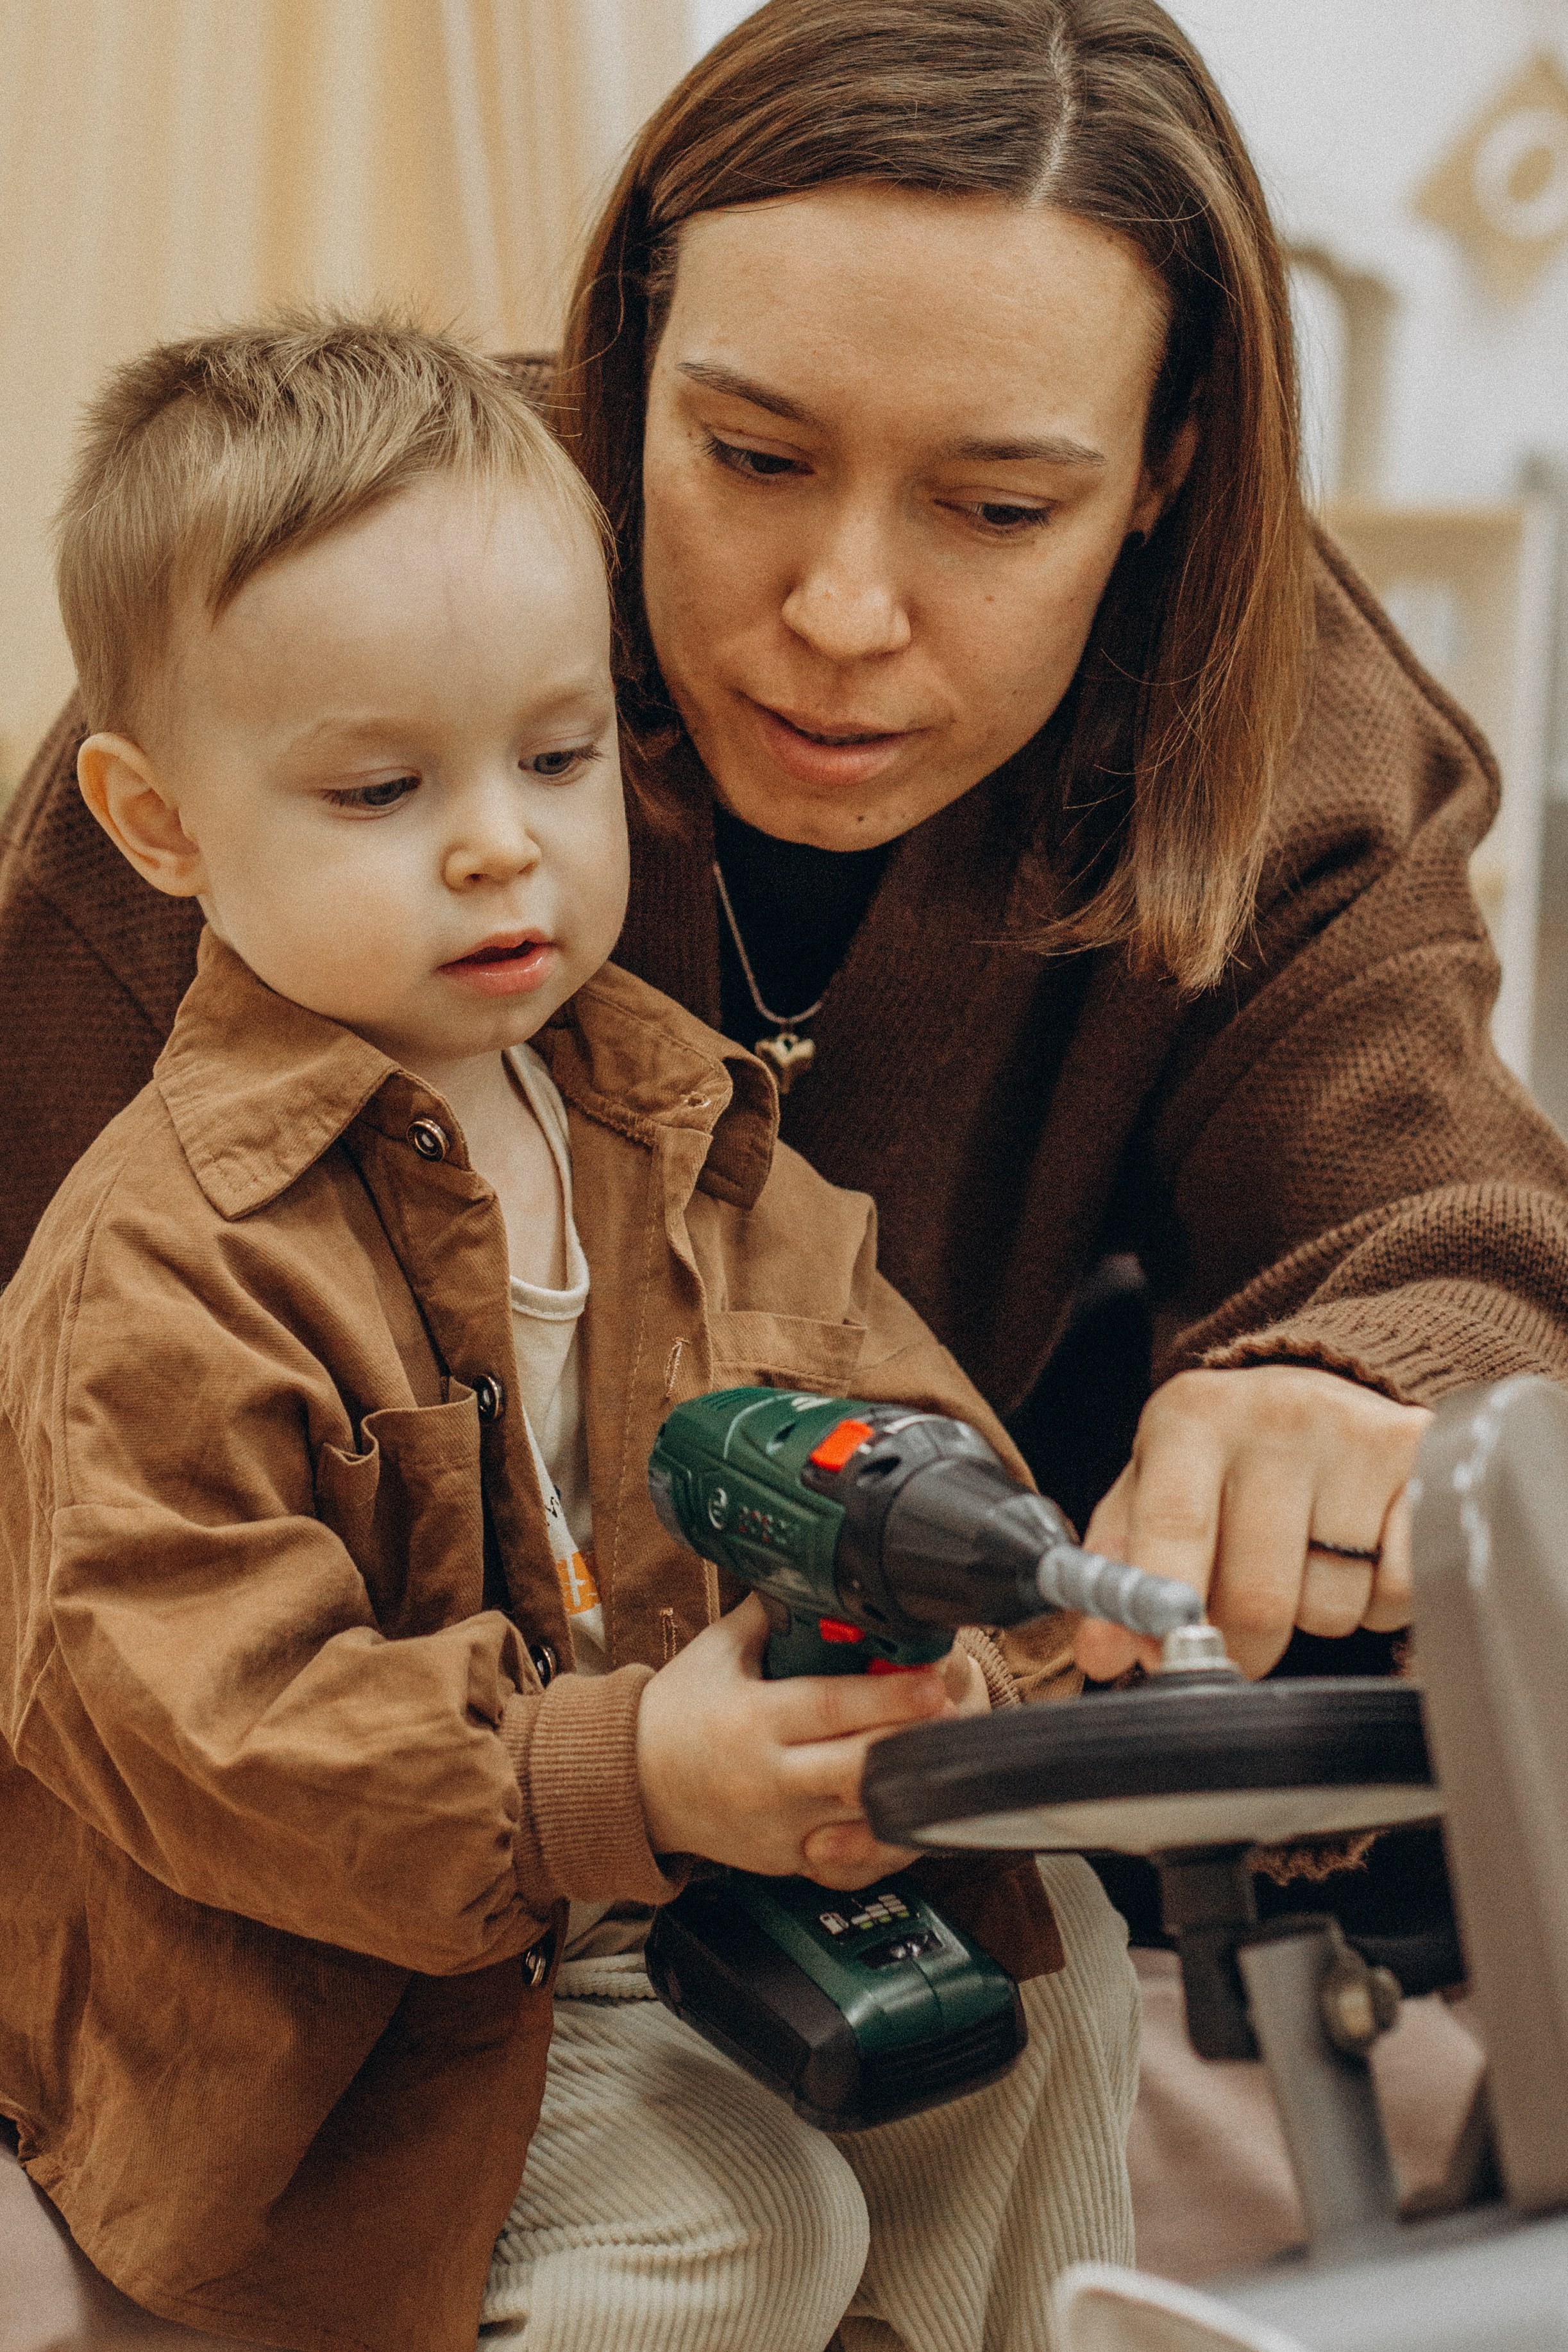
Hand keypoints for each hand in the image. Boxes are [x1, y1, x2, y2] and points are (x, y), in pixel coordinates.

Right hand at [635, 1595, 981, 1888]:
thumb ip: (767, 1612)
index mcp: (754, 1720)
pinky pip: (851, 1859)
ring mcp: (782, 1828)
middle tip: (955, 1716)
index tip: (933, 1679)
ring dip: (910, 1788)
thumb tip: (811, 1568)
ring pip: (865, 1818)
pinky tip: (913, 1806)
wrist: (631, 1785)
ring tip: (944, 1758)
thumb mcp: (716, 1651)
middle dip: (914, 1742)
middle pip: (861, 1768)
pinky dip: (886, 1836)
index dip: (890, 1694)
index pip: (833, 1707)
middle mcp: (771, 1780)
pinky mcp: (788, 1861)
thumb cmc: (676, 1712)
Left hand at [1072, 1366, 1430, 1681]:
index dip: (1169, 1612)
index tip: (1163, 1660)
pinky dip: (1375, 1602)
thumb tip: (1099, 1654)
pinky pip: (1396, 1593)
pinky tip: (1358, 1554)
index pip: (1175, 1530)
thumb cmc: (1225, 1455)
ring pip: (1330, 1606)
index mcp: (1194, 1417)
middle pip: (1257, 1595)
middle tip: (1238, 1641)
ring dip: (1312, 1616)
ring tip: (1302, 1561)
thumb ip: (1120, 1565)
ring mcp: (1355, 1436)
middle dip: (1241, 1646)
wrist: (1325, 1383)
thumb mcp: (1157, 1483)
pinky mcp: (1423, 1463)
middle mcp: (1275, 1414)